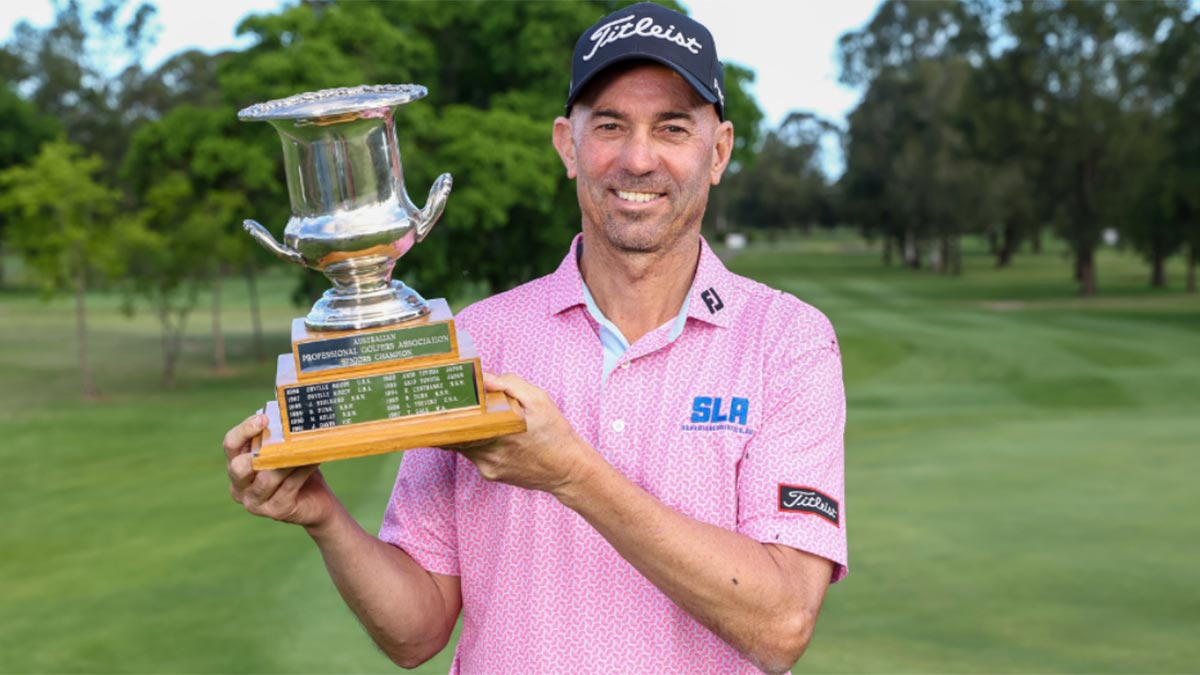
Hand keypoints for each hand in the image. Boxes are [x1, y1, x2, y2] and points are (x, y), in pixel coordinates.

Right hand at [223, 413, 335, 528]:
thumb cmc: (297, 472)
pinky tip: (314, 459)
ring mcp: (255, 502)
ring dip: (288, 460)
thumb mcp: (283, 452)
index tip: (263, 418)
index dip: (244, 430)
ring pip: (267, 477)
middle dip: (259, 451)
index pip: (230, 445)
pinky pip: (288, 486)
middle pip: (239, 466)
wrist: (318, 503)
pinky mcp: (275, 510)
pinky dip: (302, 470)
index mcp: (236, 466)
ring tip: (305, 446)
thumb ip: (277, 438)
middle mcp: (239, 487)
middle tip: (281, 439)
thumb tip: (285, 413)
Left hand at [446, 372, 594, 495]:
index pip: (456, 423)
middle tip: (453, 403)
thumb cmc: (555, 433)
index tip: (445, 397)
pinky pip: (475, 455)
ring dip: (466, 430)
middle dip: (453, 418)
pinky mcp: (491, 475)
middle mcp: (488, 453)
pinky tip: (493, 435)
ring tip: (475, 416)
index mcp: (498, 431)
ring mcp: (487, 467)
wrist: (569, 470)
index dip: (447, 410)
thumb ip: (509, 384)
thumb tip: (483, 377)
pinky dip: (477, 443)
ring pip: (463, 445)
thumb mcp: (538, 400)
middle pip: (453, 434)